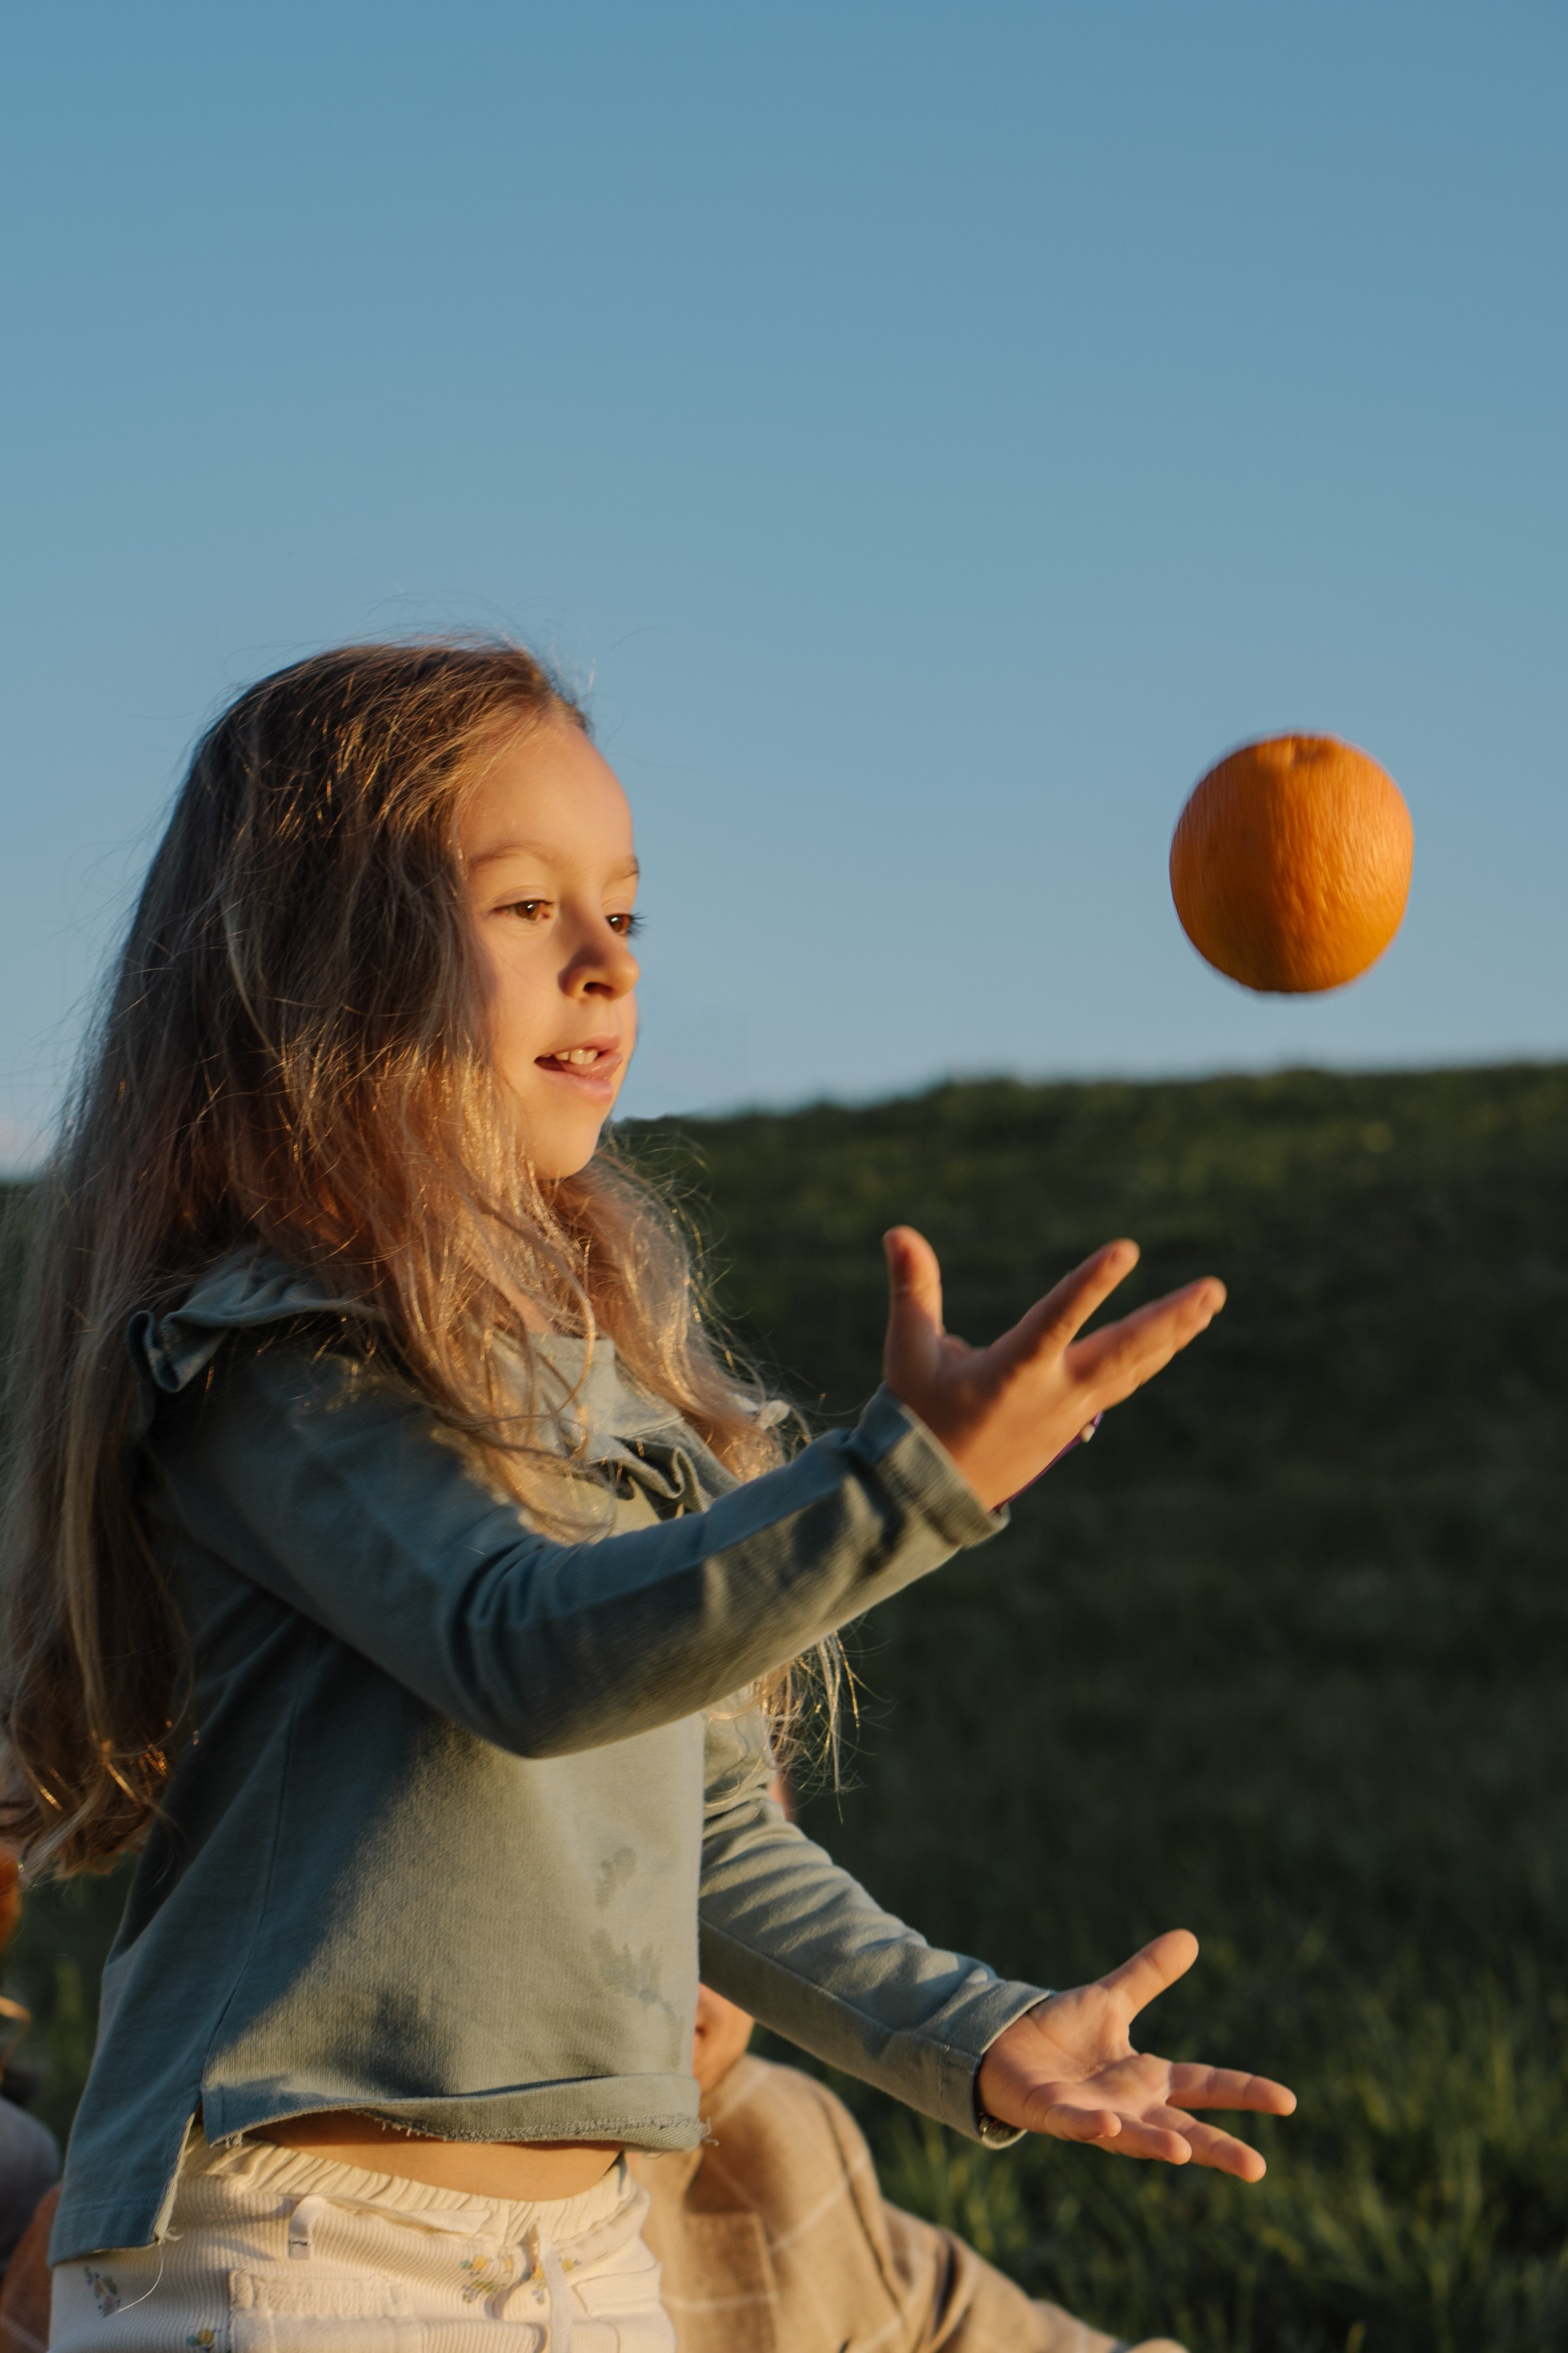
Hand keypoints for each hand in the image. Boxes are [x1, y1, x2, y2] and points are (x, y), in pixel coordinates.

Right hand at [883, 1228, 1222, 1511]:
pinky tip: (1179, 1333)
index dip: (1091, 1285)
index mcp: (1012, 1372)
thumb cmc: (919, 1415)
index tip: (1128, 1250)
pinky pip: (1126, 1381)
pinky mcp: (1076, 1422)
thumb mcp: (910, 1352)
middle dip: (1171, 1319)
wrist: (933, 1495)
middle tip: (1213, 1289)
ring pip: (1135, 1368)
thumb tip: (897, 1230)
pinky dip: (1154, 1354)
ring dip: (1174, 1334)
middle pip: (1124, 1353)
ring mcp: (1071, 1411)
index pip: (1058, 1319)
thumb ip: (913, 1289)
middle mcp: (1052, 1393)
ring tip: (1209, 1301)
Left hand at [976, 1931, 1295, 2182]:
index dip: (1244, 2091)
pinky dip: (1092, 2127)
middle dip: (1217, 2149)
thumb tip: (1190, 1936)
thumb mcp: (1111, 1999)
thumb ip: (1148, 1975)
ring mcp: (1093, 2115)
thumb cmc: (1061, 2033)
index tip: (1288, 2101)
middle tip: (1257, 2168)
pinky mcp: (1053, 2115)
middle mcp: (1129, 2105)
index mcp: (1147, 2079)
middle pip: (1182, 2129)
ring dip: (1157, 2144)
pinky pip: (1075, 2125)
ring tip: (1187, 2153)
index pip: (1205, 2084)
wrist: (1004, 2045)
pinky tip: (1109, 2125)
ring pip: (1132, 2136)